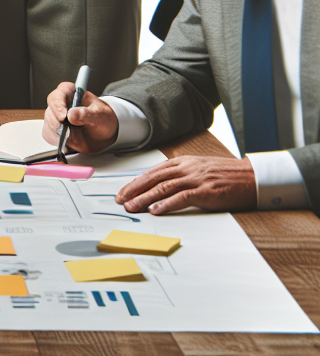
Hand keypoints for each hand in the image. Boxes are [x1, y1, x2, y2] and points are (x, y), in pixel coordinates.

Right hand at [42, 83, 118, 153]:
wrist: (104, 134)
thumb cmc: (103, 119)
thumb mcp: (100, 115)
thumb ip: (87, 114)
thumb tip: (72, 114)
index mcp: (73, 94)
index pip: (59, 94)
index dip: (58, 104)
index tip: (63, 116)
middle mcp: (63, 103)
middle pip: (50, 109)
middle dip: (56, 121)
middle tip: (65, 129)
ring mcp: (58, 116)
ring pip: (48, 122)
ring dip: (56, 132)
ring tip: (70, 136)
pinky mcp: (56, 129)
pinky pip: (49, 134)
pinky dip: (56, 140)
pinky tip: (66, 141)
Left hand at [115, 155, 255, 213]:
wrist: (252, 176)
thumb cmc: (225, 176)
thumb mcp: (198, 170)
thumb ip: (180, 176)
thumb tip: (160, 189)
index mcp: (182, 162)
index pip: (152, 172)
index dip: (135, 182)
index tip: (122, 192)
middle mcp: (186, 168)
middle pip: (153, 179)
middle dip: (134, 190)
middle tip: (120, 201)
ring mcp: (196, 178)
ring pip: (163, 187)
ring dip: (145, 198)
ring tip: (132, 207)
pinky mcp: (206, 191)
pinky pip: (182, 197)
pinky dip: (167, 204)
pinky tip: (156, 210)